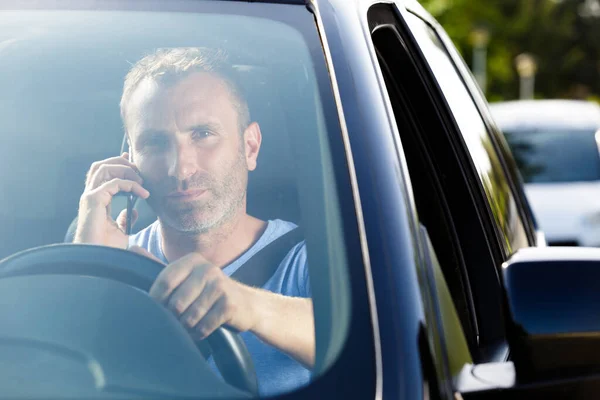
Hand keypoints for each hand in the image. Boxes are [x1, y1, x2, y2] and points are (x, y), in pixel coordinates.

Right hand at [74, 153, 149, 248]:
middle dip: (121, 162)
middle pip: (101, 166)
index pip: (103, 174)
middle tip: (139, 169)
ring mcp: (90, 196)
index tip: (133, 162)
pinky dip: (131, 184)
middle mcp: (90, 195)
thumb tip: (134, 210)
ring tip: (141, 181)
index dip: (118, 164)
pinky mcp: (93, 200)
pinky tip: (143, 193)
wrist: (100, 258)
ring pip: (104, 168)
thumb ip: (125, 218)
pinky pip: (114, 183)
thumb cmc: (107, 248)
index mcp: (96, 200)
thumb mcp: (121, 231)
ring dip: (125, 170)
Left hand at [129, 246, 258, 338]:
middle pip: (176, 303)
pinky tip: (202, 329)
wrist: (245, 303)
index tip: (158, 310)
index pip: (164, 282)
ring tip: (190, 325)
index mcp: (192, 260)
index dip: (157, 301)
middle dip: (174, 318)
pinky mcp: (229, 304)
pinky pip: (204, 326)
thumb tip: (132, 248)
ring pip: (190, 317)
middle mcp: (207, 269)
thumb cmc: (207, 291)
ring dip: (187, 327)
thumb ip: (158, 266)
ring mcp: (220, 286)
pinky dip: (199, 333)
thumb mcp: (185, 276)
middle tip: (178, 320)